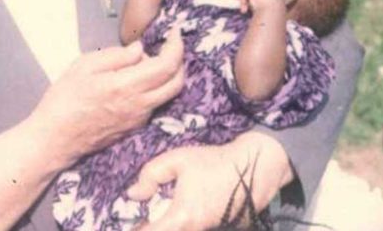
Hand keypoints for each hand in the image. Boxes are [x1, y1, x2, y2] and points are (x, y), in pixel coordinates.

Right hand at [29, 28, 184, 166]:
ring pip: (169, 95)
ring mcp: (139, 119)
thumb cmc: (65, 98)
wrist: (55, 138)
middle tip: (170, 46)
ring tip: (149, 61)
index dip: (176, 46)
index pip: (167, 65)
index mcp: (127, 86)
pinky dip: (156, 88)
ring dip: (169, 75)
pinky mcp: (134, 128)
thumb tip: (140, 49)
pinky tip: (138, 80)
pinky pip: (155, 104)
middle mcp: (140, 105)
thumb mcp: (85, 65)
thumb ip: (116, 55)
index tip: (174, 32)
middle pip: (177, 83)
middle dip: (180, 61)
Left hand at [127, 133, 292, 229]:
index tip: (128, 225)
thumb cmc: (213, 162)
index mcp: (181, 217)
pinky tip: (176, 214)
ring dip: (166, 225)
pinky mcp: (220, 230)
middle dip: (151, 228)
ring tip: (155, 217)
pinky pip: (192, 230)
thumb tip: (133, 194)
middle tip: (141, 220)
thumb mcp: (177, 160)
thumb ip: (150, 176)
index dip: (136, 230)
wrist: (253, 169)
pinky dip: (180, 225)